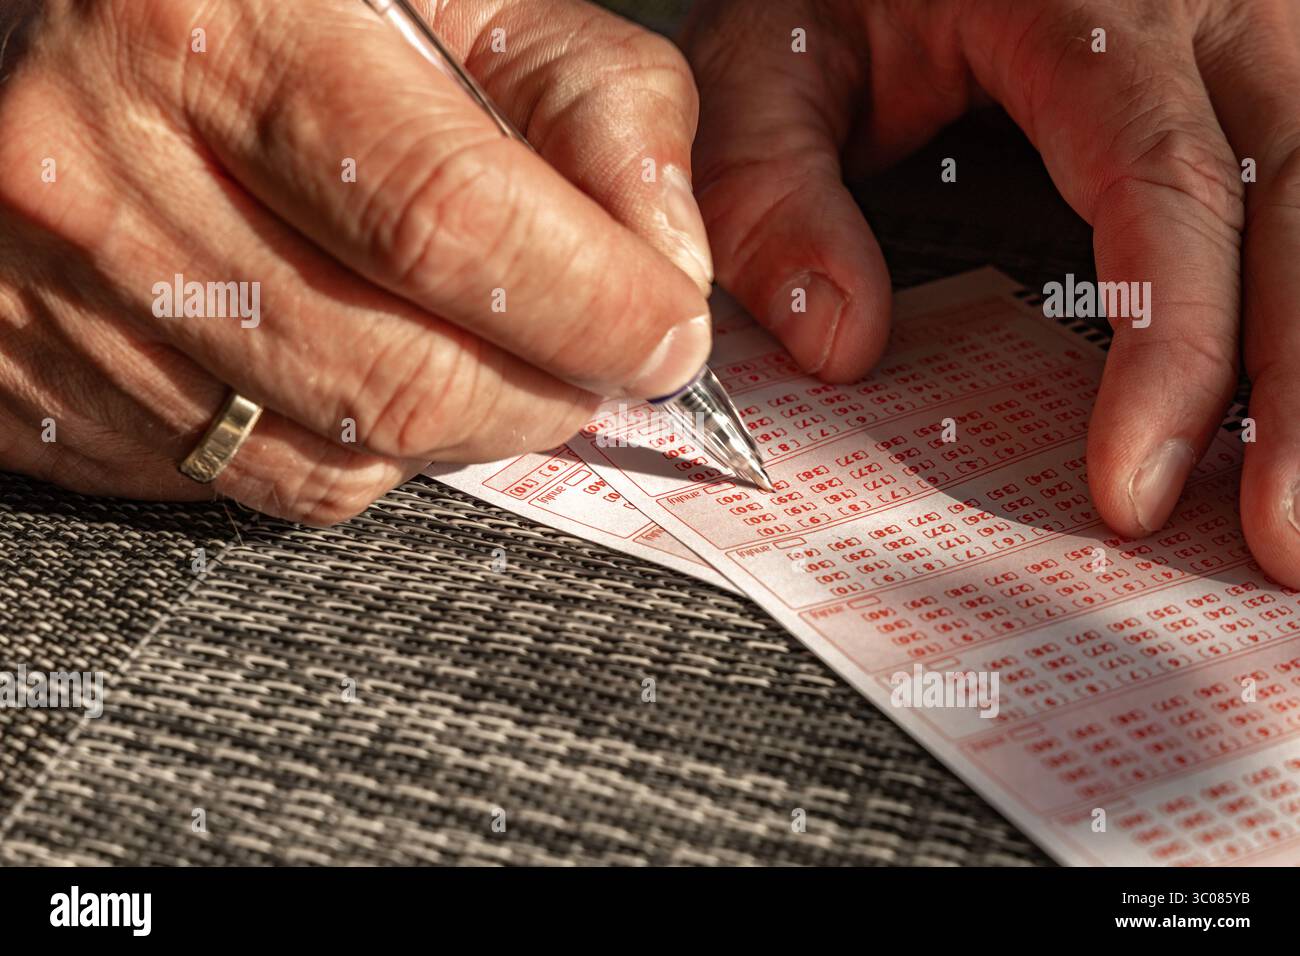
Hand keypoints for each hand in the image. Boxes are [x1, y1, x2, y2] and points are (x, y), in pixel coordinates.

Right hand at [0, 0, 712, 523]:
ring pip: (332, 457)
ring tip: (489, 359)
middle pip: (396, 376)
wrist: (85, 26)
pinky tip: (370, 371)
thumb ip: (597, 109)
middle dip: (544, 396)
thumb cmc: (279, 5)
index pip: (444, 220)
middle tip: (596, 361)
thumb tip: (668, 268)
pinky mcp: (44, 383)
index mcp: (220, 29)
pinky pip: (250, 481)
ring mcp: (62, 293)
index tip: (663, 336)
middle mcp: (107, 166)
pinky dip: (355, 456)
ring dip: (461, 434)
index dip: (589, 305)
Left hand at [681, 0, 1299, 585]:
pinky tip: (1288, 409)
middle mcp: (1204, 12)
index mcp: (1088, 8)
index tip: (1132, 488)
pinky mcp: (1254, 76)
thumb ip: (772, 188)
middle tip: (1278, 543)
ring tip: (1295, 506)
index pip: (1162, 183)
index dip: (1168, 345)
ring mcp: (1251, 38)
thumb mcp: (771, 59)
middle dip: (1298, 392)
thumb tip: (840, 344)